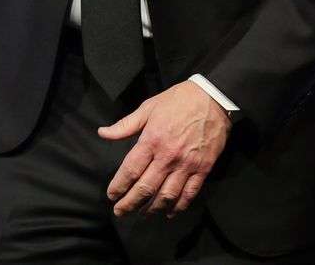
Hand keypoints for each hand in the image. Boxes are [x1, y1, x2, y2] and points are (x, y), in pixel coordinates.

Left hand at [98, 80, 231, 218]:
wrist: (212, 99)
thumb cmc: (177, 101)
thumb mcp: (148, 107)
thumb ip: (125, 125)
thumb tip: (102, 133)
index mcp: (152, 140)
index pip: (130, 170)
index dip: (119, 186)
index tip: (111, 195)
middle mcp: (167, 157)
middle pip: (146, 188)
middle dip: (130, 204)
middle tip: (120, 212)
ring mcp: (186, 165)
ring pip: (166, 196)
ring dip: (152, 209)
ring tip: (142, 214)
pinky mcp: (203, 169)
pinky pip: (189, 194)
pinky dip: (179, 206)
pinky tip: (170, 212)